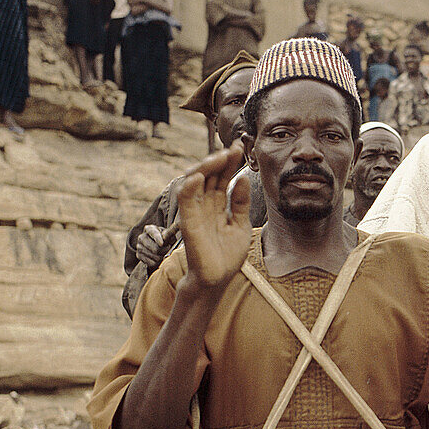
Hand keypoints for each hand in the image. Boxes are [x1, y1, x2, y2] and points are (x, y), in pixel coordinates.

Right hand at [135, 224, 168, 268]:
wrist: (159, 246)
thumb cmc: (166, 239)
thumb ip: (169, 235)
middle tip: (169, 249)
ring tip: (164, 253)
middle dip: (164, 250)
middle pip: (154, 248)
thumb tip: (165, 238)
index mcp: (149, 229)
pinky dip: (157, 262)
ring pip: (154, 256)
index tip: (162, 244)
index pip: (153, 233)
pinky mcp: (139, 255)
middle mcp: (142, 237)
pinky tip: (159, 258)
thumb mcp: (169, 235)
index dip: (158, 239)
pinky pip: (151, 263)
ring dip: (162, 257)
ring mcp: (139, 246)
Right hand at [176, 144, 251, 289]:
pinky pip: (185, 200)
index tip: (240, 147)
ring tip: (220, 157)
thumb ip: (241, 203)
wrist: (218, 280)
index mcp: (217, 205)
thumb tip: (243, 179)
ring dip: (206, 167)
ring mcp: (195, 212)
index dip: (229, 162)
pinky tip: (199, 176)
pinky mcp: (188, 222)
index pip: (221, 177)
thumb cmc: (226, 256)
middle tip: (234, 148)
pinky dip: (190, 186)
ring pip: (194, 181)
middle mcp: (204, 205)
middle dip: (220, 159)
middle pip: (209, 175)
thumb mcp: (241, 225)